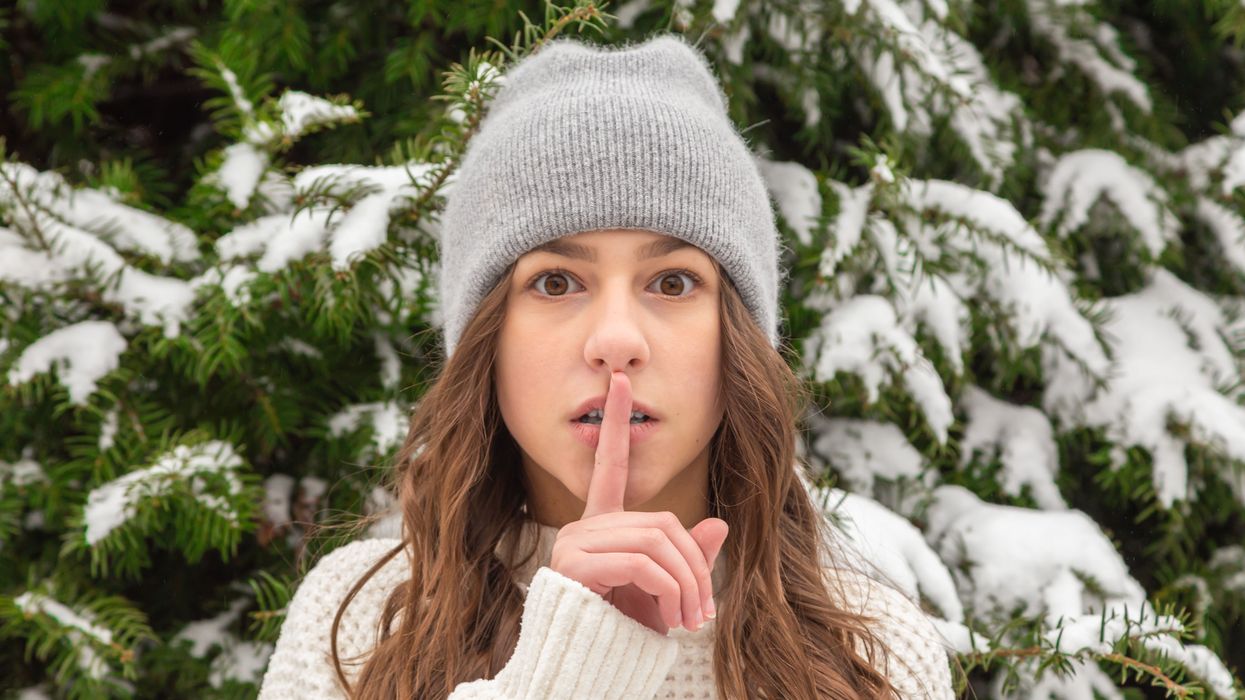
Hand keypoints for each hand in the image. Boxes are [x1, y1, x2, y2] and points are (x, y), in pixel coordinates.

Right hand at [548, 371, 728, 633]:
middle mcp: (584, 527)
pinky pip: (643, 562)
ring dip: (688, 584)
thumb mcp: (664, 595)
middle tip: (705, 612)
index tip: (621, 381)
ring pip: (658, 540)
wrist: (583, 673)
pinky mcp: (574, 563)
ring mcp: (575, 543)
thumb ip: (687, 559)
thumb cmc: (619, 635)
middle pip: (662, 522)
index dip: (615, 421)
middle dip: (695, 566)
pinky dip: (671, 590)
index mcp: (601, 527)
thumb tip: (719, 524)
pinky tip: (673, 618)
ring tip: (693, 621)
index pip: (610, 465)